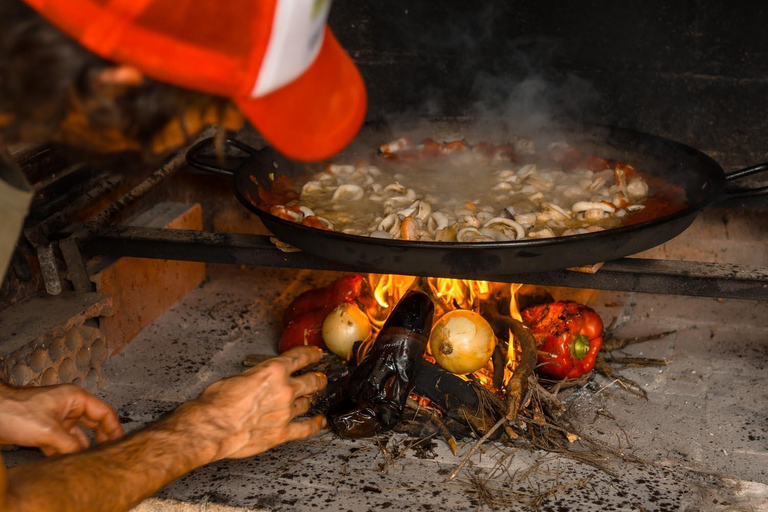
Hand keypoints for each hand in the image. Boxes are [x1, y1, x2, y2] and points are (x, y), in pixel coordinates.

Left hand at [0, 383, 123, 455]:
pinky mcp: (46, 430)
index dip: (114, 428)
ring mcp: (57, 419)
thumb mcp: (48, 431)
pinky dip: (66, 452)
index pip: (104, 413)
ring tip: (87, 460)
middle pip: (94, 424)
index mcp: (75, 399)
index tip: (119, 443)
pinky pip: (63, 443)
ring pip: (78, 436)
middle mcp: (69, 407)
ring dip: (80, 448)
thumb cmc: (15, 411)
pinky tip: (68, 462)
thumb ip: (70, 445)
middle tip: (108, 454)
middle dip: (100, 439)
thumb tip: (84, 456)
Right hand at [188, 346, 327, 460]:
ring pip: (308, 403)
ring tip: (314, 398)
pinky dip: (314, 425)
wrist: (212, 428)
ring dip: (311, 400)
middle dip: (318, 378)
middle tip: (320, 378)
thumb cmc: (217, 403)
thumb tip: (256, 380)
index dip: (311, 354)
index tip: (316, 353)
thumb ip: (254, 377)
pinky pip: (305, 429)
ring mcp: (286, 412)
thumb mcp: (236, 377)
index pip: (300, 357)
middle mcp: (284, 390)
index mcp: (273, 371)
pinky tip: (319, 422)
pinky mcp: (282, 432)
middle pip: (312, 381)